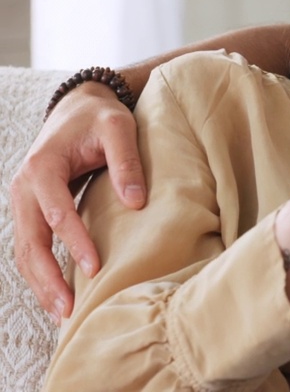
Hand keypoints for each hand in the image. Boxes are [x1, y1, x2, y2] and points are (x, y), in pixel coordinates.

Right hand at [10, 83, 143, 318]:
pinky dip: (40, 272)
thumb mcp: (119, 127)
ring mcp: (23, 201)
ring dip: (40, 283)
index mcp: (41, 167)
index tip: (94, 267)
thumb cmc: (100, 117)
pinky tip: (58, 295)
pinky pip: (30, 246)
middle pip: (29, 240)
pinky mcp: (32, 210)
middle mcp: (24, 187)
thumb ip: (126, 161)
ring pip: (24, 250)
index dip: (73, 241)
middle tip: (68, 308)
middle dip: (46, 277)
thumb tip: (136, 202)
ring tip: (62, 313)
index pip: (55, 211)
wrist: (78, 107)